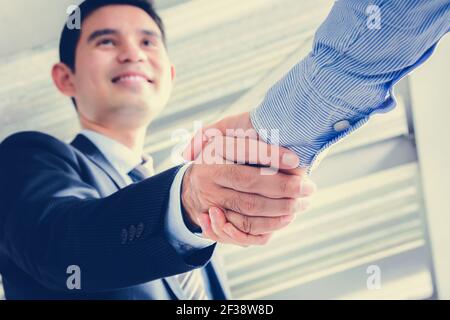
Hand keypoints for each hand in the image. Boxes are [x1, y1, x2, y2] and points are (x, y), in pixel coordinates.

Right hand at [181, 135, 315, 246]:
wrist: (197, 185)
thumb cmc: (223, 154)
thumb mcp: (224, 133)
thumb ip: (241, 127)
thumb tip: (269, 128)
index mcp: (213, 149)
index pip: (243, 150)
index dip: (270, 155)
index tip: (296, 159)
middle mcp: (208, 175)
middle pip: (249, 182)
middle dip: (283, 186)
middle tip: (309, 187)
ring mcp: (210, 199)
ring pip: (249, 207)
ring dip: (280, 208)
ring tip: (302, 203)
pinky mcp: (216, 221)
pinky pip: (244, 228)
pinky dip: (268, 226)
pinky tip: (287, 218)